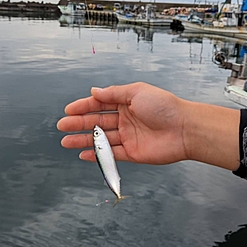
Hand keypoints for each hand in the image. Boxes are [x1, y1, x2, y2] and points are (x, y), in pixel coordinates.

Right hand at [57, 82, 190, 163]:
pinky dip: (96, 155)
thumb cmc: (164, 106)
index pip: (100, 104)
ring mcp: (128, 136)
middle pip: (97, 121)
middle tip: (62, 126)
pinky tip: (83, 153)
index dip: (83, 107)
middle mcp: (126, 119)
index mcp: (127, 102)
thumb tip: (94, 91)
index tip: (68, 110)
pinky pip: (111, 154)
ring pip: (101, 139)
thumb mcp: (136, 92)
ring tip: (65, 141)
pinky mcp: (132, 153)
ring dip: (83, 140)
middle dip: (78, 124)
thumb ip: (113, 93)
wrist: (184, 129)